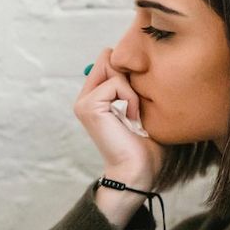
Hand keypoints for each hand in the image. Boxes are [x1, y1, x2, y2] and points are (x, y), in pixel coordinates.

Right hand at [73, 47, 165, 187]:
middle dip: (129, 77)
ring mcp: (84, 101)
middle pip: (108, 58)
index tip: (140, 97)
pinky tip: (132, 118)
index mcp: (95, 96)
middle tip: (136, 107)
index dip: (129, 71)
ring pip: (113, 67)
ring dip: (132, 90)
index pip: (109, 60)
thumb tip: (136, 60)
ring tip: (135, 115)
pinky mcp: (89, 106)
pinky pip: (116, 83)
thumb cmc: (145, 145)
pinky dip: (130, 98)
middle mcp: (85, 97)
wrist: (137, 171)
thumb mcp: (141, 106)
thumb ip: (134, 83)